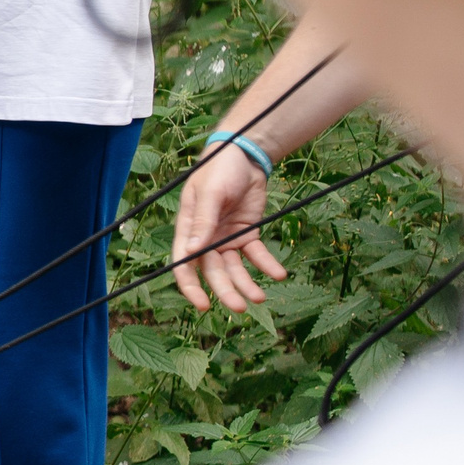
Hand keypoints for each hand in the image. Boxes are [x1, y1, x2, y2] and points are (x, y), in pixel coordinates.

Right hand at [172, 138, 285, 309]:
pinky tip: (278, 274)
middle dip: (225, 290)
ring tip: (260, 298)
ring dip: (246, 284)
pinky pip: (256, 255)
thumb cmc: (219, 170)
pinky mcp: (247, 233)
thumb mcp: (209, 194)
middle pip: (213, 271)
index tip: (203, 305)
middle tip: (240, 308)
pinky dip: (266, 265)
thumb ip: (202, 222)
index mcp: (188, 229)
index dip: (191, 286)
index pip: (185, 263)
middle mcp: (206, 238)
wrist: (245, 157)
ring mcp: (226, 237)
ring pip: (235, 268)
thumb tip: (191, 252)